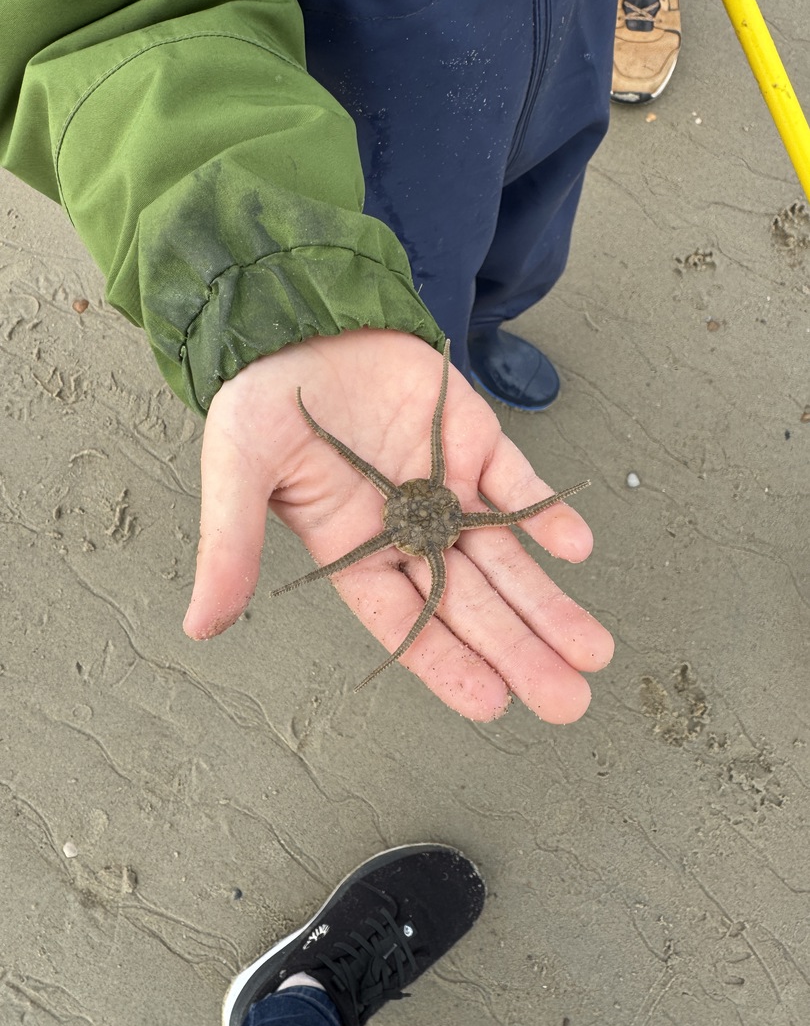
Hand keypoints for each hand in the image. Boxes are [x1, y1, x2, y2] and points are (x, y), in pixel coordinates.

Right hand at [183, 329, 612, 721]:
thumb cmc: (264, 399)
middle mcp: (409, 530)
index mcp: (355, 550)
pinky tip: (576, 546)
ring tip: (591, 650)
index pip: (406, 622)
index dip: (447, 663)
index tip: (491, 704)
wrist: (301, 321)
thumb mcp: (236, 469)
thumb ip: (228, 547)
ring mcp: (447, 486)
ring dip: (548, 602)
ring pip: (505, 557)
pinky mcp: (474, 440)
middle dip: (519, 650)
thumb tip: (200, 627)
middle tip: (567, 701)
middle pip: (471, 602)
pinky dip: (545, 514)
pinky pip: (515, 483)